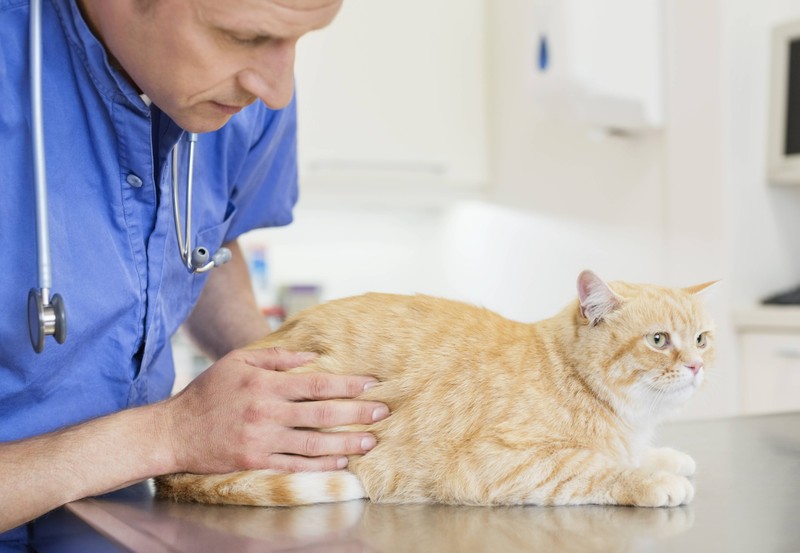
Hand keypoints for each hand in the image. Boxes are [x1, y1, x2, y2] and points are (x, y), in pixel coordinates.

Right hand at [162, 347, 388, 473]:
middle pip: (322, 414)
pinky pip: (295, 464)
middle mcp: (267, 411)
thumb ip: (276, 357)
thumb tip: (312, 356)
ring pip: (313, 443)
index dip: (348, 384)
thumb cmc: (208, 391)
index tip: (372, 384)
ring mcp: (262, 439)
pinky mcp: (256, 461)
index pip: (316, 383)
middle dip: (357, 413)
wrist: (175, 430)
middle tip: (383, 413)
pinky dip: (320, 464)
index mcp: (265, 384)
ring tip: (370, 441)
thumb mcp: (238, 361)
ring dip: (346, 443)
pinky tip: (340, 462)